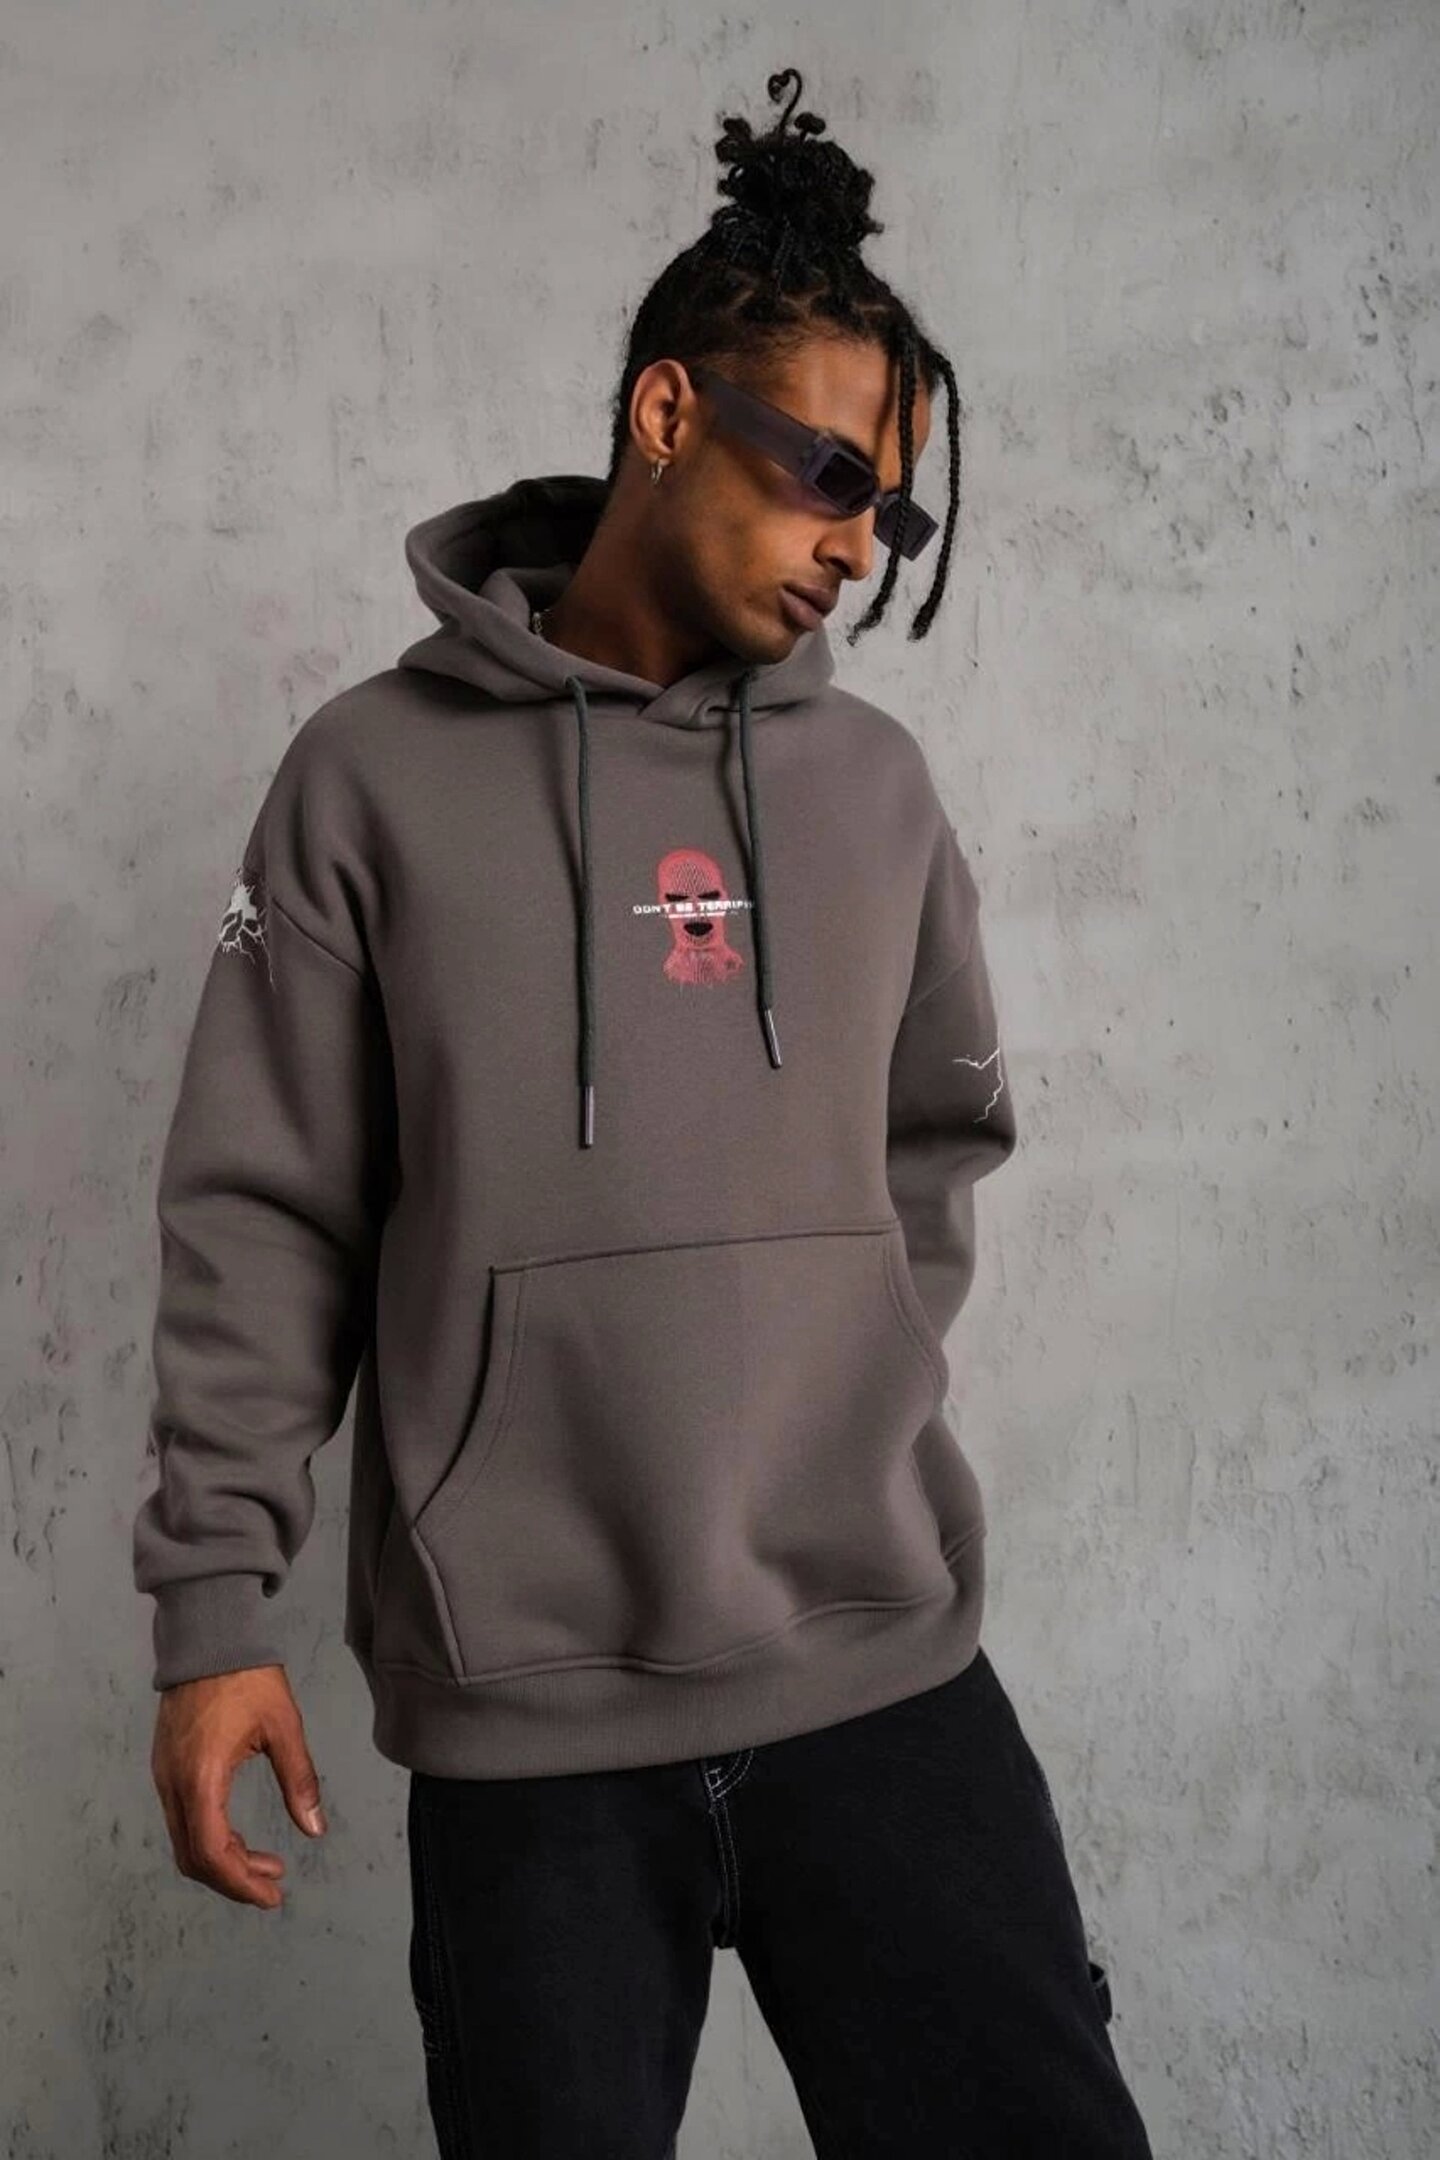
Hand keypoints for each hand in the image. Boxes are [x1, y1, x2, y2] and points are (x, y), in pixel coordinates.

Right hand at [150, 1665, 327, 1908]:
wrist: (208, 1636)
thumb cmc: (246, 1677)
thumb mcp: (283, 1727)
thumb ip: (299, 1780)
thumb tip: (315, 1829)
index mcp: (201, 1778)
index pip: (211, 1853)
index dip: (240, 1883)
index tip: (271, 1896)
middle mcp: (174, 1784)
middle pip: (193, 1857)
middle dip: (234, 1879)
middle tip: (273, 1885)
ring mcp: (165, 1776)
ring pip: (185, 1841)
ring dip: (223, 1860)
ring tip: (266, 1862)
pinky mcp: (166, 1766)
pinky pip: (183, 1819)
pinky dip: (210, 1837)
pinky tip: (239, 1835)